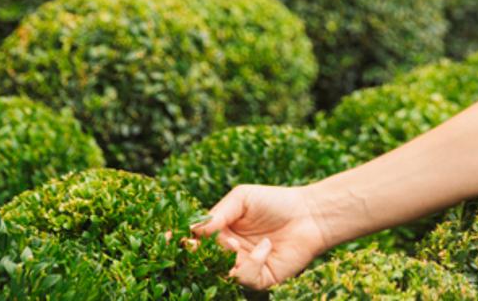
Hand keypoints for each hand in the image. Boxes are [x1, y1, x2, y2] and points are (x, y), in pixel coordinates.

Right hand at [190, 184, 329, 288]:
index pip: (193, 241)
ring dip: (223, 258)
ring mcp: (243, 267)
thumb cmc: (276, 202)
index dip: (179, 241)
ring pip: (219, 273)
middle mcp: (228, 253)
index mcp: (220, 233)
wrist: (310, 214)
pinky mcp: (260, 279)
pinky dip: (251, 262)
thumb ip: (218, 213)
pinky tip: (265, 247)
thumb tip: (194, 231)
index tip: (167, 239)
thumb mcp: (243, 198)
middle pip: (201, 261)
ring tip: (234, 243)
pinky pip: (244, 278)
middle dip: (196, 255)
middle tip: (196, 246)